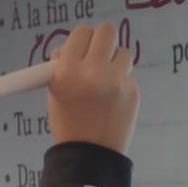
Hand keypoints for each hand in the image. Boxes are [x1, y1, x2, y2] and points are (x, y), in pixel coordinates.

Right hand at [46, 22, 138, 155]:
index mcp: (67, 70)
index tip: (82, 49)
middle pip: (107, 31)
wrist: (89, 155)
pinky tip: (114, 98)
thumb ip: (63, 65)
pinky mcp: (132, 91)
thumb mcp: (55, 91)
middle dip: (103, 41)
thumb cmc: (68, 122)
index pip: (81, 32)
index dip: (82, 39)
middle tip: (99, 53)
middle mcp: (93, 71)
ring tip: (107, 80)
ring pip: (123, 52)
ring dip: (115, 62)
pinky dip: (121, 81)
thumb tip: (71, 46)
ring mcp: (116, 81)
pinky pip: (128, 74)